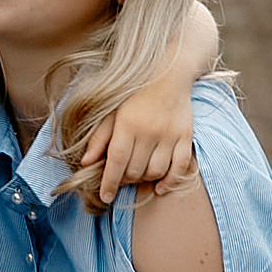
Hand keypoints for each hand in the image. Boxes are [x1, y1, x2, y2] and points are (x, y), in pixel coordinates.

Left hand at [78, 98, 197, 205]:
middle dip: (125, 179)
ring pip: (156, 171)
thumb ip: (99, 138)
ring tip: (138, 175)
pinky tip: (160, 187)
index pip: (116, 161)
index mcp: (127, 124)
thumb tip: (86, 163)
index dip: (109, 182)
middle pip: (135, 169)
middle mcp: (149, 130)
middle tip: (122, 177)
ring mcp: (169, 135)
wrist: (169, 75)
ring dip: (145, 179)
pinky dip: (170, 181)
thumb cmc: (135, 95)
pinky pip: (180, 167)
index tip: (105, 196)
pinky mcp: (186, 136)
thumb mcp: (112, 112)